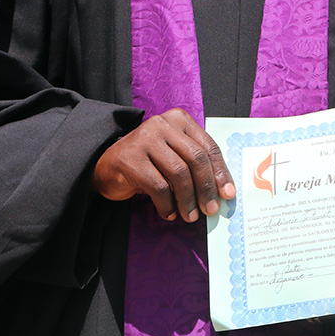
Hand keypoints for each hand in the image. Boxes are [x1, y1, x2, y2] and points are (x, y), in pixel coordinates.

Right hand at [91, 107, 233, 221]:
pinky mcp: (131, 159)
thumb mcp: (174, 154)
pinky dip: (167, 204)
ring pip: (179, 173)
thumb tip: (221, 191)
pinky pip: (158, 186)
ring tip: (190, 216)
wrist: (106, 165)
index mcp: (179, 119)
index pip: (208, 146)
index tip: (228, 193)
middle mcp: (162, 124)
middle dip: (206, 187)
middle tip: (211, 209)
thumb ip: (194, 164)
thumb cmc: (148, 162)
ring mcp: (145, 139)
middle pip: (196, 158)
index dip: (220, 172)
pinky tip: (170, 214)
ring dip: (188, 200)